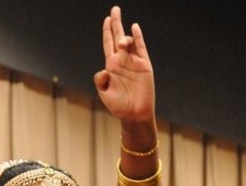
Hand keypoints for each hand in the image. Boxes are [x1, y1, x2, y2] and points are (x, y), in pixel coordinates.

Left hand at [94, 5, 154, 121]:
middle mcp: (122, 61)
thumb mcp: (105, 94)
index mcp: (111, 66)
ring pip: (128, 42)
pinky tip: (134, 28)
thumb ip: (100, 82)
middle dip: (116, 23)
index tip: (106, 20)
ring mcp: (133, 62)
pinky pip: (141, 48)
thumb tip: (102, 71)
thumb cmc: (118, 107)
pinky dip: (138, 38)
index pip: (108, 44)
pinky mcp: (144, 65)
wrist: (135, 114)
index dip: (107, 32)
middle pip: (118, 37)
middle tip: (115, 9)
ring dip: (124, 37)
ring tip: (122, 41)